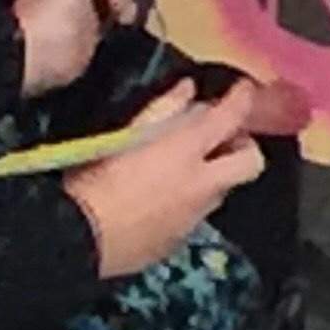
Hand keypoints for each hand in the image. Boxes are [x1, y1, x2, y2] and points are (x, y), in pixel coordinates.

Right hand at [65, 80, 264, 277]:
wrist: (79, 238)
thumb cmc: (95, 178)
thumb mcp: (124, 134)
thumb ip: (161, 109)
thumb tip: (187, 90)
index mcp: (186, 151)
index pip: (232, 117)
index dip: (242, 98)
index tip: (242, 89)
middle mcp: (201, 184)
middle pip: (250, 162)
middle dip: (243, 146)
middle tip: (222, 137)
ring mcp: (194, 217)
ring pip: (223, 189)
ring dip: (213, 174)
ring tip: (183, 167)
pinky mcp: (179, 240)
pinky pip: (196, 214)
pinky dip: (188, 200)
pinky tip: (160, 199)